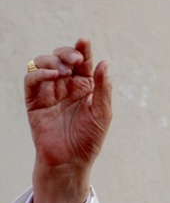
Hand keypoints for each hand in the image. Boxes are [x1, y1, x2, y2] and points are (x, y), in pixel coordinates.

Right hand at [25, 38, 111, 202]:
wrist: (70, 161)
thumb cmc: (89, 140)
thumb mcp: (102, 113)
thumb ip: (103, 88)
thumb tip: (104, 62)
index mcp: (85, 87)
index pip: (84, 62)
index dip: (83, 49)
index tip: (84, 41)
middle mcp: (67, 87)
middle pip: (62, 58)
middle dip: (68, 53)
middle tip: (75, 60)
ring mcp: (49, 92)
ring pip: (44, 63)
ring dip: (53, 61)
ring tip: (64, 72)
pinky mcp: (34, 101)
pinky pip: (32, 79)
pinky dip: (40, 73)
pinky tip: (52, 76)